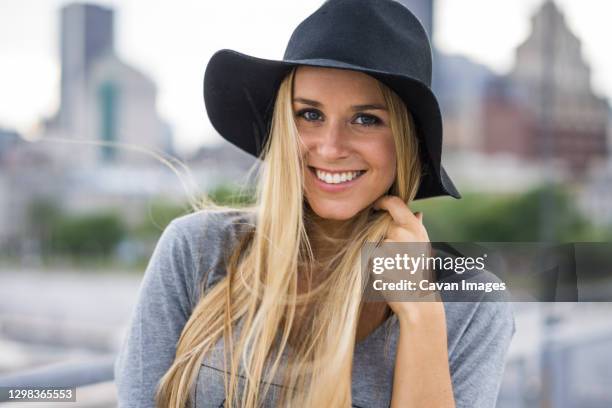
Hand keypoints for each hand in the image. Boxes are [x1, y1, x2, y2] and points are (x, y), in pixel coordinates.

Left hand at [372, 195, 442, 322]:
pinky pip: (369, 255)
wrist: (417, 298)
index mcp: (413, 226)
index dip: (381, 202)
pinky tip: (386, 271)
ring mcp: (388, 246)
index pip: (394, 203)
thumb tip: (416, 213)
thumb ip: (416, 227)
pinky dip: (374, 263)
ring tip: (392, 265)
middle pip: (380, 224)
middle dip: (381, 235)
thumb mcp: (423, 246)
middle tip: (394, 254)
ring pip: (373, 241)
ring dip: (378, 251)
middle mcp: (401, 232)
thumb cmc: (419, 271)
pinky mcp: (377, 259)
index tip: (375, 206)